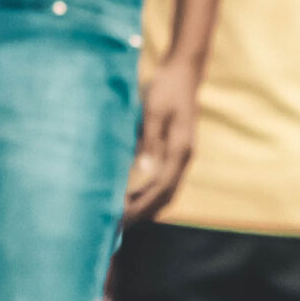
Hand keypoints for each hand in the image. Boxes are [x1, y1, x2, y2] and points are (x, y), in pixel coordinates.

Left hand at [124, 63, 202, 221]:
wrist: (183, 73)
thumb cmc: (166, 88)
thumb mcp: (154, 111)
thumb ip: (150, 140)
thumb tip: (144, 171)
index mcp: (179, 150)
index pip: (159, 189)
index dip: (139, 206)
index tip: (118, 218)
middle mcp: (183, 159)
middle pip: (164, 197)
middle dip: (141, 214)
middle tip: (116, 227)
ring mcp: (181, 158)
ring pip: (165, 193)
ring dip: (145, 207)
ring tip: (122, 218)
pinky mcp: (175, 154)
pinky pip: (163, 182)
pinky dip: (148, 195)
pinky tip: (132, 198)